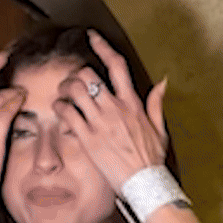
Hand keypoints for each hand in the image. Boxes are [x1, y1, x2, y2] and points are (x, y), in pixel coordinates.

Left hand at [53, 29, 168, 194]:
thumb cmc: (151, 160)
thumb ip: (157, 103)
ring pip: (74, 90)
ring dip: (64, 89)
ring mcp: (100, 123)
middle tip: (72, 82)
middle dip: (76, 74)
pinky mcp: (88, 138)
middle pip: (88, 75)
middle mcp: (115, 108)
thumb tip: (163, 82)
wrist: (144, 184)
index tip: (92, 38)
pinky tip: (60, 111)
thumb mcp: (159, 128)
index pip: (116, 65)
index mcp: (132, 103)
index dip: (102, 47)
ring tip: (63, 95)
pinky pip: (67, 113)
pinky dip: (59, 108)